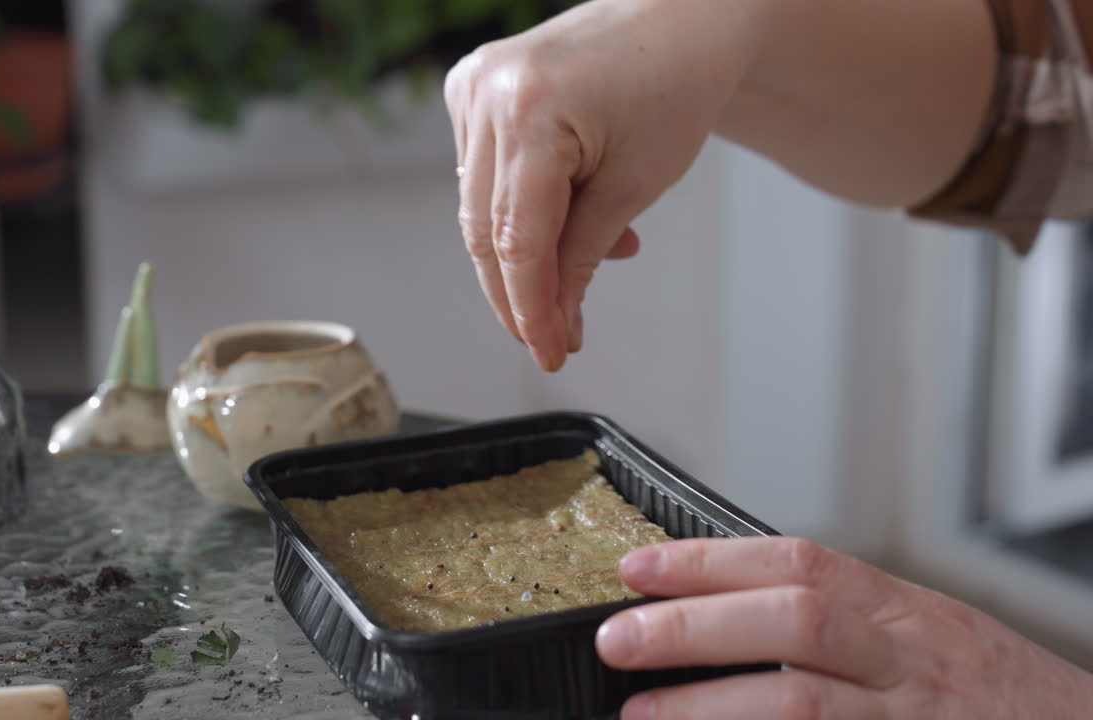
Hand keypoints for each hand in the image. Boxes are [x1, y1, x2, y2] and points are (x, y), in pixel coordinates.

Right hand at [442, 0, 765, 370]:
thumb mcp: (635, 185)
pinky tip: (566, 215)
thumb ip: (583, 256)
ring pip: (478, 207)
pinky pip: (481, 174)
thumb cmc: (673, 85)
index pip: (517, 240)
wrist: (679, 17)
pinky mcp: (470, 88)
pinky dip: (517, 210)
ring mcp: (472, 86)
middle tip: (552, 336)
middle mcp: (488, 94)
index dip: (531, 308)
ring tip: (581, 264)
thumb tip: (553, 319)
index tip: (550, 351)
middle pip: (485, 230)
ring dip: (524, 254)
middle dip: (519, 293)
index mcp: (531, 111)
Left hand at [596, 537, 1092, 718]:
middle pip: (794, 622)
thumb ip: (846, 625)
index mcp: (908, 612)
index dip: (709, 561)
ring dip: (710, 707)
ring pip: (804, 705)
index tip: (637, 567)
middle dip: (696, 626)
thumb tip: (726, 613)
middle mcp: (913, 661)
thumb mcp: (931, 638)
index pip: (798, 563)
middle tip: (618, 638)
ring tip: (639, 714)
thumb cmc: (1003, 699)